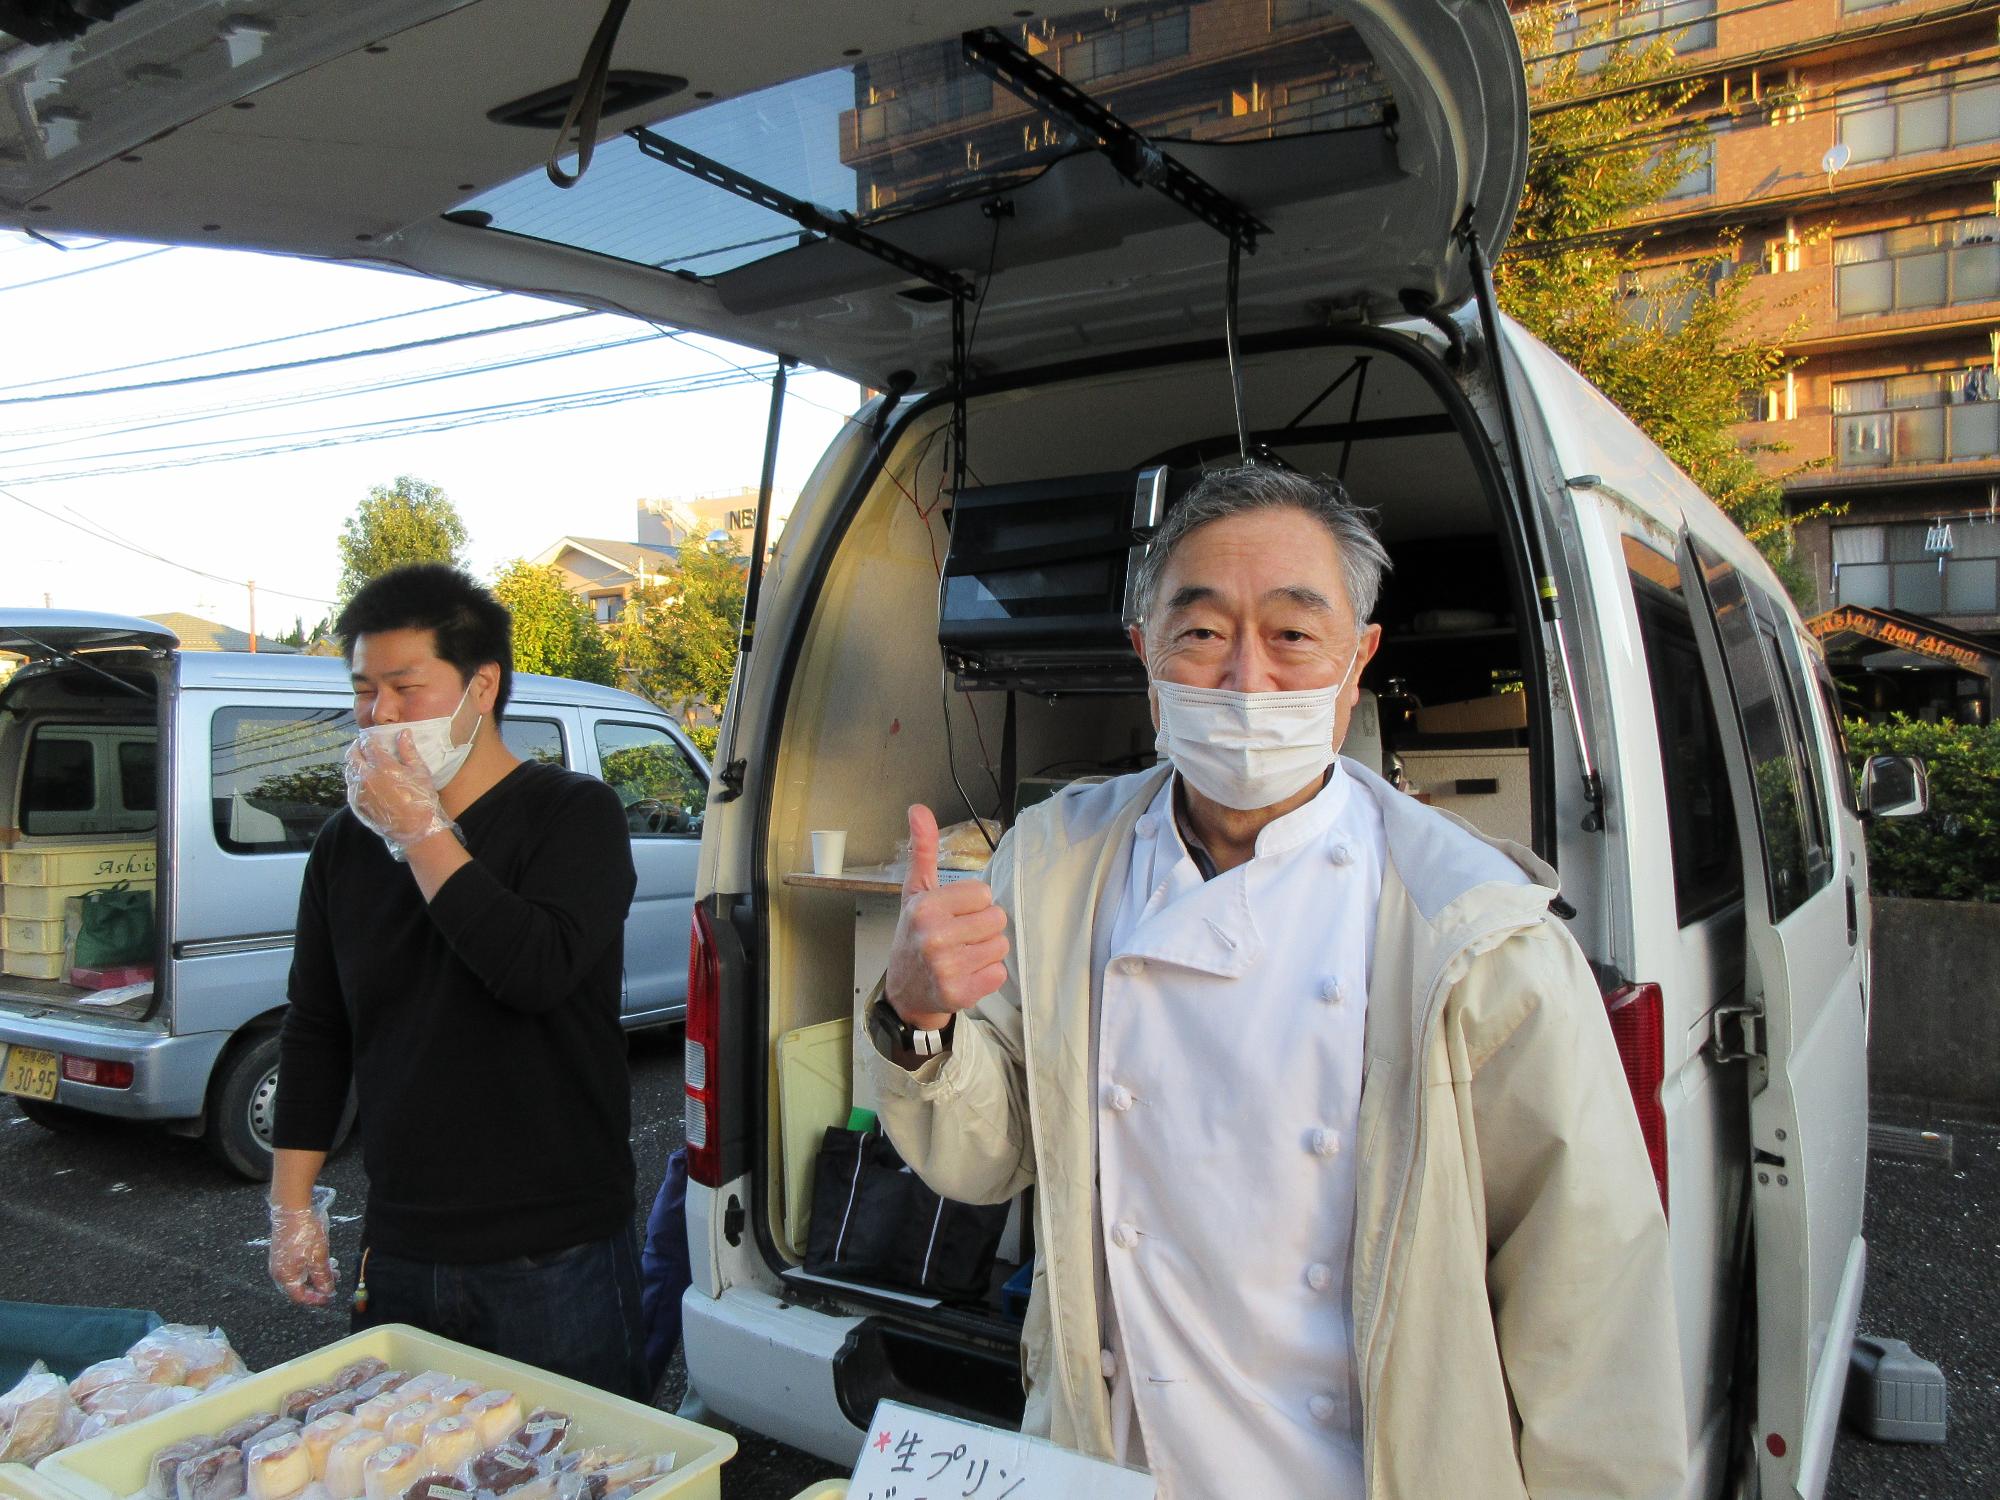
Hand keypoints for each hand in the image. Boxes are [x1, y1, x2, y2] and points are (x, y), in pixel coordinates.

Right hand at [268, 1190, 338, 1307]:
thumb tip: (327, 1292)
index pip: (300, 1297)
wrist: (292, 1208)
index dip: (316, 1299)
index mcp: (285, 1276)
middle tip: (336, 1280)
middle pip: (299, 1287)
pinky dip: (311, 1266)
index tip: (331, 1297)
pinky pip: (298, 1265)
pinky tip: (323, 1258)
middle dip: (318, 1286)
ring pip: (300, 1275)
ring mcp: (280, 1261)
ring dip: (317, 1274)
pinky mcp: (284, 1251)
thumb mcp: (319, 1257)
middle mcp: (279, 1271)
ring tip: (334, 1267)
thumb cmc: (305, 1233)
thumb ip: (323, 1277)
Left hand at [344, 733, 451, 854]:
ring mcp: (359, 791)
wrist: (414, 828)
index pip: (368, 744)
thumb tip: (403, 732)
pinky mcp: (357, 803)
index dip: (368, 738)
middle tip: (363, 746)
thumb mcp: (420, 772)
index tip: (371, 736)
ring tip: (363, 762)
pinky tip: (364, 780)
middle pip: (352, 755)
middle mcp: (366, 776)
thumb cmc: (421, 798)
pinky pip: (351, 786)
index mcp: (382, 765)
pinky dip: (355, 778)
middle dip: (356, 748)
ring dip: (355, 763)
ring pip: (349, 771)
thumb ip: (409, 750)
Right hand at [885, 804, 1009, 1031]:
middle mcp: (934, 937)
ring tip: (962, 956)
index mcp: (925, 908)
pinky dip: (987, 976)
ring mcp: (946, 968)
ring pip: (1001, 946)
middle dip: (983, 927)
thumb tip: (919, 809)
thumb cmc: (913, 937)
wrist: (904, 991)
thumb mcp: (915, 892)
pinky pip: (999, 973)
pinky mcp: (959, 993)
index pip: (983, 893)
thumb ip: (923, 849)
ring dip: (986, 952)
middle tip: (960, 937)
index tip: (954, 914)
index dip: (973, 904)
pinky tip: (966, 975)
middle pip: (997, 919)